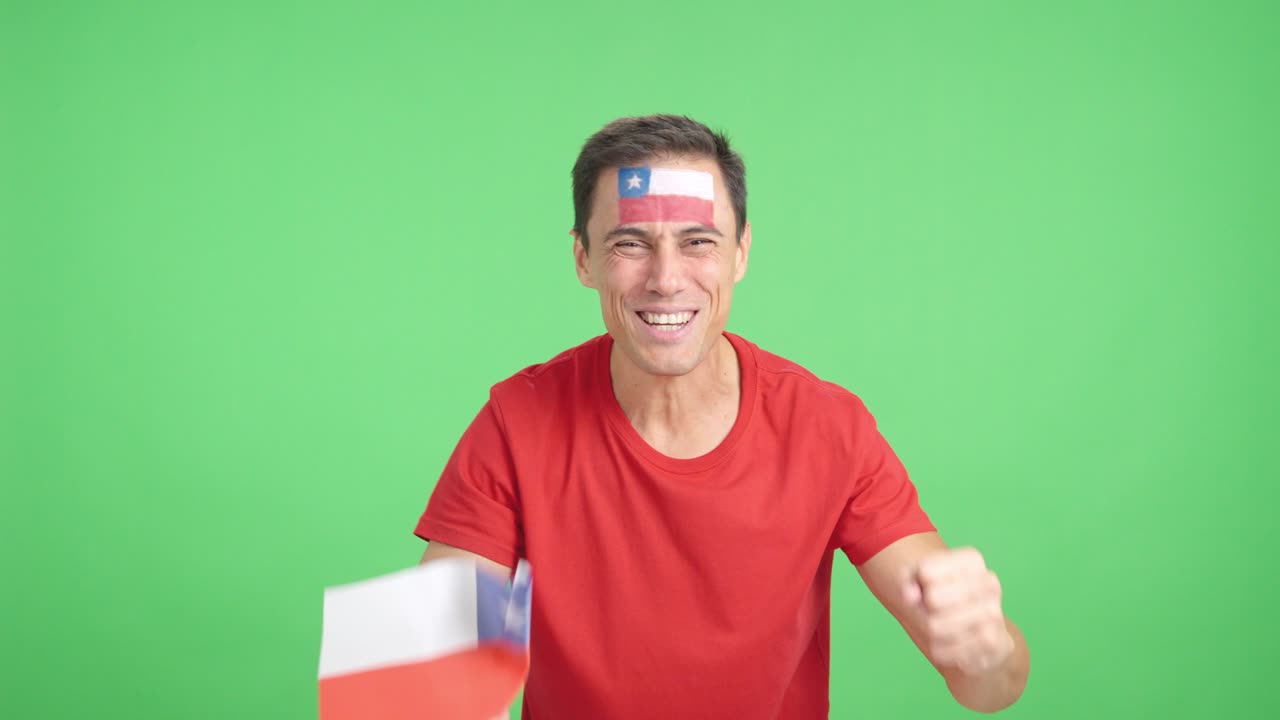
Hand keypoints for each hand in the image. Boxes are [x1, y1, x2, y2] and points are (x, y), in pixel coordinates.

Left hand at [903, 547, 1012, 674]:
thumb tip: (910, 596)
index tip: (925, 584)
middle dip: (921, 608)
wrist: (980, 628)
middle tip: (927, 610)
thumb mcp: (921, 577)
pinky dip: (942, 651)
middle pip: (933, 599)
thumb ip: (909, 577)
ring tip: (936, 628)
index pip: (926, 571)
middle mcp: (989, 582)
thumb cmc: (945, 595)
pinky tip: (947, 645)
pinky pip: (951, 650)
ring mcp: (994, 612)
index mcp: (972, 560)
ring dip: (929, 631)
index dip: (917, 582)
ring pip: (937, 627)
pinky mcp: (994, 642)